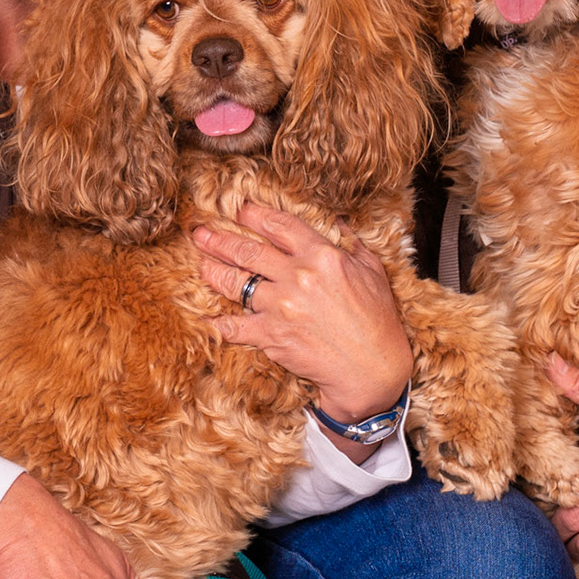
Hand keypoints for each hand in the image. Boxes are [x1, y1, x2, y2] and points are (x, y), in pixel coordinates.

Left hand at [192, 203, 412, 459]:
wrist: (371, 368)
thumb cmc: (377, 321)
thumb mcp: (373, 272)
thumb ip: (352, 244)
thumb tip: (339, 222)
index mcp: (321, 255)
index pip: (279, 226)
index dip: (255, 215)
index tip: (238, 210)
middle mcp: (297, 275)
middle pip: (249, 250)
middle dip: (220, 239)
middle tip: (200, 233)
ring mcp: (281, 305)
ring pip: (236, 283)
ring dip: (214, 271)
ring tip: (201, 263)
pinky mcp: (271, 335)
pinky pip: (235, 325)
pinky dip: (219, 322)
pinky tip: (207, 317)